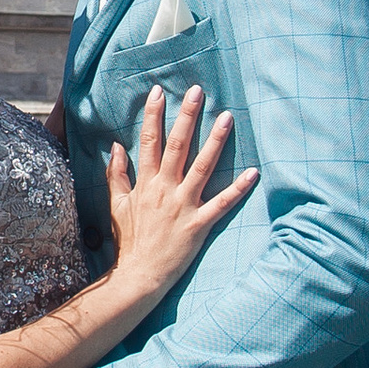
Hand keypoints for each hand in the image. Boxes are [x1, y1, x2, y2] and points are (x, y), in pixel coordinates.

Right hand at [107, 83, 256, 299]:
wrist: (139, 276)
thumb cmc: (129, 241)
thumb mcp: (116, 205)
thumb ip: (116, 175)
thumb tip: (115, 146)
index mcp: (146, 183)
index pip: (149, 141)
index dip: (154, 115)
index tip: (159, 91)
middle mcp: (164, 189)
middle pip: (177, 145)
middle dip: (187, 116)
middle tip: (197, 91)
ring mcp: (183, 206)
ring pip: (202, 167)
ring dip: (215, 141)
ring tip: (226, 117)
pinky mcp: (199, 224)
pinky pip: (222, 203)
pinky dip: (238, 188)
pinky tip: (253, 172)